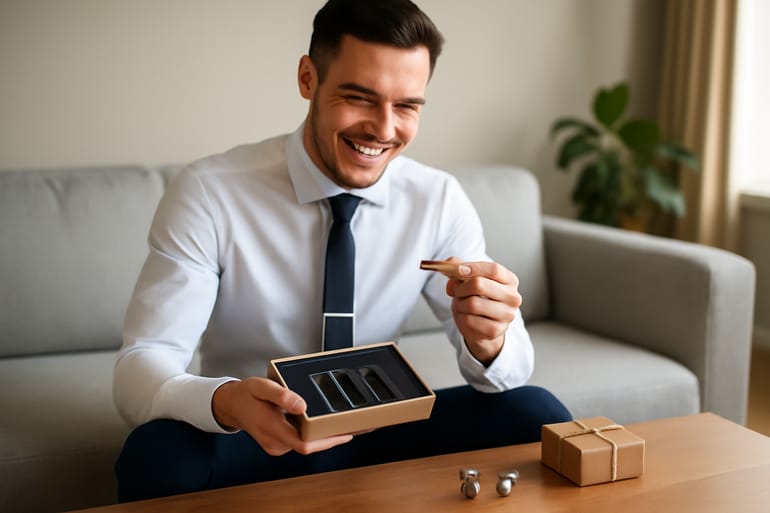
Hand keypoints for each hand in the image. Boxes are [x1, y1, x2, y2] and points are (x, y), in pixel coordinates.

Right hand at [212, 377, 352, 455]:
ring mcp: (276, 445)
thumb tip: (302, 405)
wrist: (230, 404)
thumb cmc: (246, 394)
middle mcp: (275, 442)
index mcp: (272, 428)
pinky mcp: (278, 444)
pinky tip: (324, 423)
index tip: (346, 434)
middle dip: (332, 437)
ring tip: (344, 422)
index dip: (328, 442)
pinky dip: (313, 434)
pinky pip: (300, 441)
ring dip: (324, 436)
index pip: (304, 444)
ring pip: (306, 444)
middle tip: (356, 426)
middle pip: (310, 446)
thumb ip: (282, 395)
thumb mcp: (262, 387)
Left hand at [444, 257, 521, 364]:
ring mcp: (506, 315)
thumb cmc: (477, 298)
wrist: (482, 326)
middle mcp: (513, 297)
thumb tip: (448, 265)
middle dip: (460, 287)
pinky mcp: (496, 330)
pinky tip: (465, 317)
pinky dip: (461, 317)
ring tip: (461, 305)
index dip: (474, 268)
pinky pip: (469, 320)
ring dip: (459, 303)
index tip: (458, 270)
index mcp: (510, 280)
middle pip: (479, 284)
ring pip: (472, 303)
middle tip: (455, 291)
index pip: (494, 269)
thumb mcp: (469, 279)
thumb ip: (458, 267)